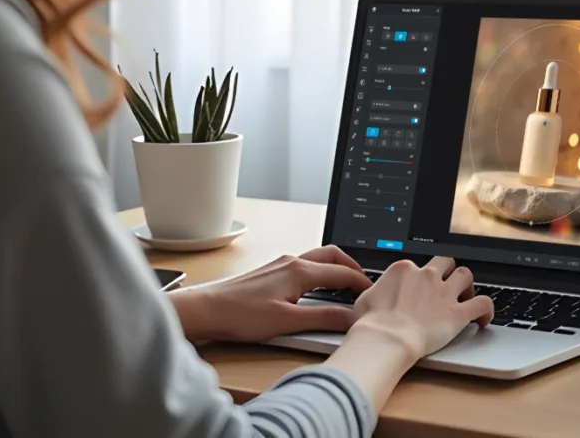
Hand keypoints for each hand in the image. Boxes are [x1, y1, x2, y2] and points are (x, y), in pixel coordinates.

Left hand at [168, 245, 372, 342]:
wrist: (205, 311)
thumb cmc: (240, 315)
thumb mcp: (287, 321)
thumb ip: (323, 318)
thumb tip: (351, 318)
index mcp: (299, 270)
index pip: (342, 273)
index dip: (362, 284)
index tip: (375, 295)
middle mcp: (291, 262)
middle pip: (332, 257)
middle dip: (352, 268)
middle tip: (364, 284)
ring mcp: (279, 265)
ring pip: (317, 259)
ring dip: (335, 269)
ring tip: (345, 287)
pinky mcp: (270, 273)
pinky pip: (304, 266)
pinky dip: (319, 273)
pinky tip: (316, 290)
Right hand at [352, 256, 493, 359]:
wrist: (386, 339)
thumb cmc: (372, 324)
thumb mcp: (364, 300)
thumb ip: (375, 293)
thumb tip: (373, 297)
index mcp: (404, 270)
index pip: (417, 266)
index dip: (419, 280)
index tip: (417, 293)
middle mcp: (427, 276)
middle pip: (445, 262)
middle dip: (447, 272)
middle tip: (445, 287)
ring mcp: (444, 293)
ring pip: (466, 275)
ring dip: (467, 285)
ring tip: (464, 298)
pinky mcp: (458, 313)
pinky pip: (483, 303)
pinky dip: (487, 310)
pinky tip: (484, 319)